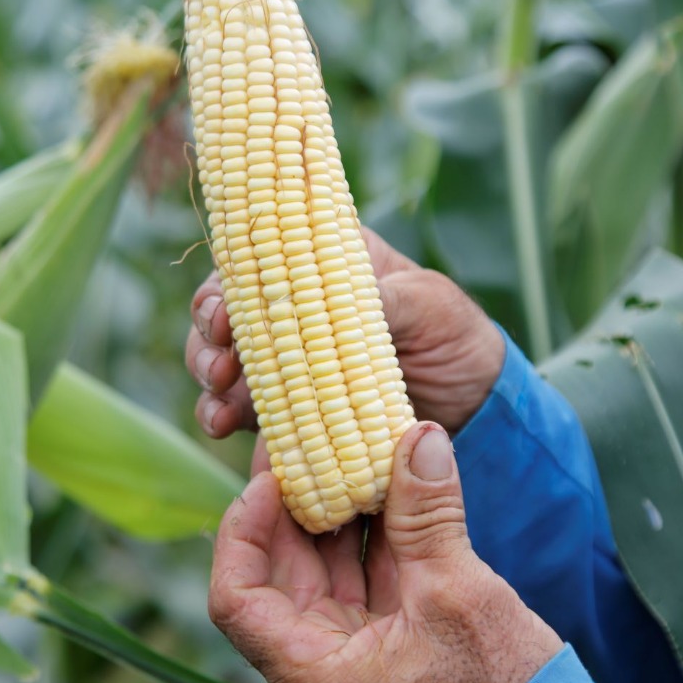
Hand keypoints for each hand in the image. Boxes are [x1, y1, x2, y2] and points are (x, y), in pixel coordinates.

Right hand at [186, 228, 503, 438]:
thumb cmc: (454, 335)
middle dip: (208, 336)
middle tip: (221, 365)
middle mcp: (291, 305)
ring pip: (221, 356)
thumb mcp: (429, 304)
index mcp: (322, 262)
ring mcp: (283, 356)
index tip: (224, 315)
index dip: (228, 282)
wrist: (474, 408)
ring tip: (220, 403)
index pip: (257, 257)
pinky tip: (222, 425)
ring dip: (208, 375)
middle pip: (224, 308)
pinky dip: (220, 414)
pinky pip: (238, 407)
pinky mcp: (284, 405)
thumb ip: (381, 299)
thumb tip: (338, 302)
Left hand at [209, 423, 562, 682]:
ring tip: (341, 452)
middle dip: (291, 509)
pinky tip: (381, 491)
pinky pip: (360, 588)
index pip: (238, 599)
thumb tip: (419, 436)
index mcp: (316, 679)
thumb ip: (428, 512)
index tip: (270, 480)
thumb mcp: (459, 593)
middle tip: (298, 444)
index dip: (244, 531)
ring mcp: (350, 667)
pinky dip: (369, 542)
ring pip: (321, 579)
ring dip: (332, 518)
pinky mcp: (384, 654)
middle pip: (279, 580)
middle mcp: (319, 678)